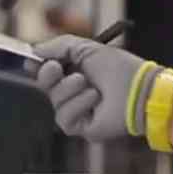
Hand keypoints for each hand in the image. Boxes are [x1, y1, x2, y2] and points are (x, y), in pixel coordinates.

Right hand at [33, 35, 148, 141]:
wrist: (141, 90)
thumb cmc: (121, 69)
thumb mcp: (89, 49)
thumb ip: (61, 46)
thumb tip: (34, 50)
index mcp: (77, 72)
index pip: (48, 72)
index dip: (37, 67)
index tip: (31, 61)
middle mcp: (76, 92)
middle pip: (45, 87)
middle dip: (47, 76)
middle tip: (56, 68)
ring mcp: (79, 111)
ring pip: (55, 103)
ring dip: (70, 91)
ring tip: (90, 85)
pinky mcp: (82, 127)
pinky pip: (65, 119)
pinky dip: (79, 106)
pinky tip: (94, 99)